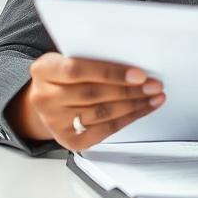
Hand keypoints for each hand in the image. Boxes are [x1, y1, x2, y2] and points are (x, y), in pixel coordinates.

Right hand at [10, 53, 164, 150]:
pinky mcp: (68, 140)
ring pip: (101, 113)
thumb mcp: (68, 57)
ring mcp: (54, 121)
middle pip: (93, 94)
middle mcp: (44, 97)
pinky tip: (142, 109)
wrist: (46, 100)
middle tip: (154, 85)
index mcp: (43, 70)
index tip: (139, 74)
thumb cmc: (64, 74)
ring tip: (153, 96)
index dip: (111, 73)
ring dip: (133, 105)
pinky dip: (127, 119)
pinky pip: (104, 130)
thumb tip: (132, 64)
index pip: (77, 70)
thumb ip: (92, 58)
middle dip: (129, 90)